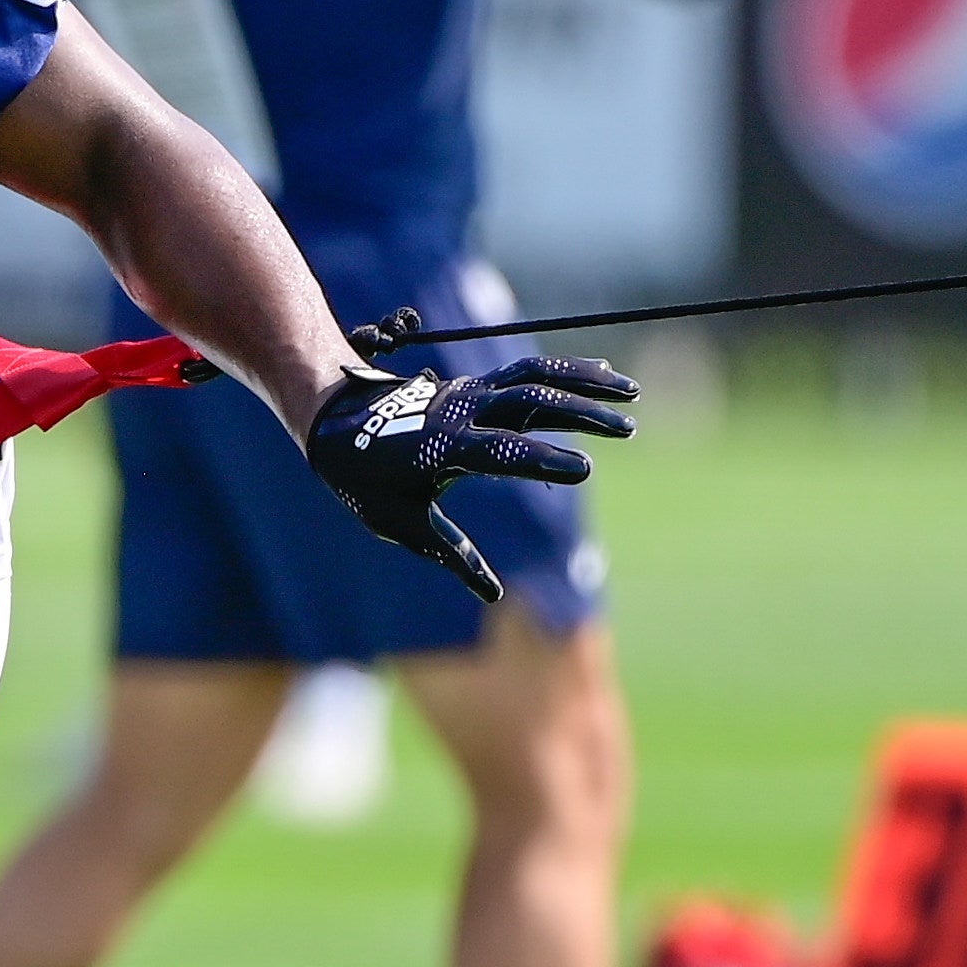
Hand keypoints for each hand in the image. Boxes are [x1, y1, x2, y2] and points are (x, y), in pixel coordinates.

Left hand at [298, 312, 639, 602]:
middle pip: (530, 403)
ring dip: (585, 383)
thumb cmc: (365, 481)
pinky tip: (602, 375)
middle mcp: (461, 412)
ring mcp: (470, 393)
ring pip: (535, 378)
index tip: (585, 468)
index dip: (543, 459)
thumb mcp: (400, 524)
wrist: (333, 421)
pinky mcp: (476, 386)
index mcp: (442, 447)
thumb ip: (450, 553)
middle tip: (627, 429)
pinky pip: (526, 372)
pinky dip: (565, 371)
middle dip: (581, 413)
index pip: (501, 451)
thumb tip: (492, 595)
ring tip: (632, 393)